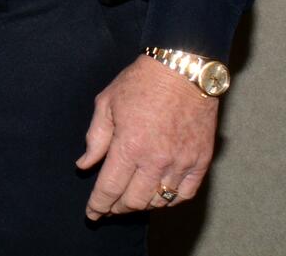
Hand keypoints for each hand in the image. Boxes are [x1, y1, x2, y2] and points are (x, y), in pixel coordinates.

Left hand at [79, 55, 218, 218]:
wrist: (183, 71)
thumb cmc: (140, 83)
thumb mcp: (106, 104)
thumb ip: (96, 138)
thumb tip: (85, 165)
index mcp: (129, 145)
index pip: (110, 188)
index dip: (98, 205)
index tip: (92, 214)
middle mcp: (156, 159)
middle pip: (134, 200)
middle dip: (117, 208)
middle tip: (108, 207)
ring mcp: (181, 162)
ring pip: (159, 200)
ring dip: (142, 205)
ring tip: (129, 201)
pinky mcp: (201, 161)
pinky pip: (184, 194)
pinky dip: (170, 200)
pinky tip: (158, 196)